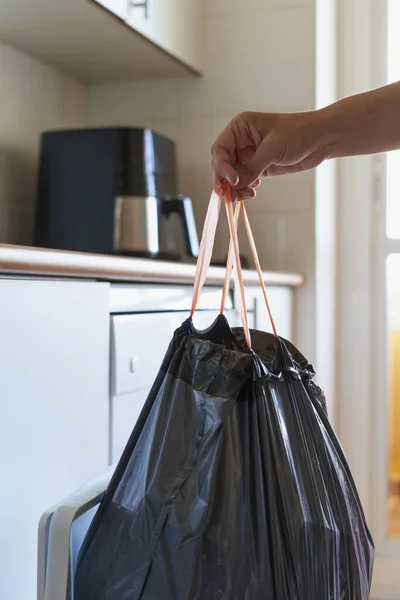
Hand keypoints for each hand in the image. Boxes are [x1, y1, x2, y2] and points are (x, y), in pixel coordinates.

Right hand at [211, 111, 327, 199]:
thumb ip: (252, 167)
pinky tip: (252, 192)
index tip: (233, 180)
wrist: (321, 139)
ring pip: (232, 176)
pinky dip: (244, 189)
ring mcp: (249, 155)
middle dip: (226, 180)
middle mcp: (240, 141)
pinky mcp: (258, 167)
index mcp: (240, 128)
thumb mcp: (273, 148)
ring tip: (246, 196)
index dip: (222, 166)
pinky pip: (244, 181)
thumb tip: (235, 185)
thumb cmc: (299, 133)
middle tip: (230, 196)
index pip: (220, 149)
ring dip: (235, 188)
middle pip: (222, 164)